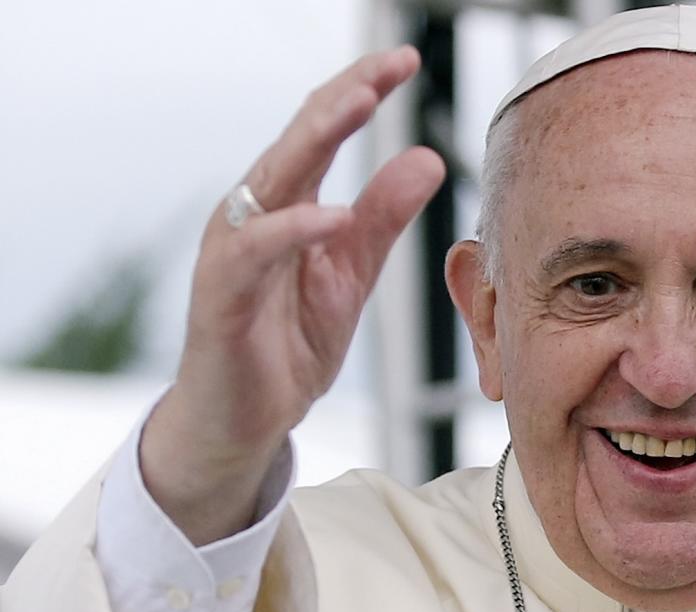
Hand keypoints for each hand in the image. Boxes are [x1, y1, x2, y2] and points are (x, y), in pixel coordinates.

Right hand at [140, 48, 445, 544]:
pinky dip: (293, 230)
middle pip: (298, 138)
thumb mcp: (352, 272)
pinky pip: (255, 252)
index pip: (322, 129)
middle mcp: (254, 212)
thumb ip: (384, 216)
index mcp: (286, 202)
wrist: (246, 418)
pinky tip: (333, 215)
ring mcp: (233, 249)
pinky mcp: (221, 294)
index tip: (405, 61)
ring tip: (361, 105)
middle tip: (387, 64)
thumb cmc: (288, 340)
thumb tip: (427, 157)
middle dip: (343, 95)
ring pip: (272, 178)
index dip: (360, 90)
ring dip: (316, 138)